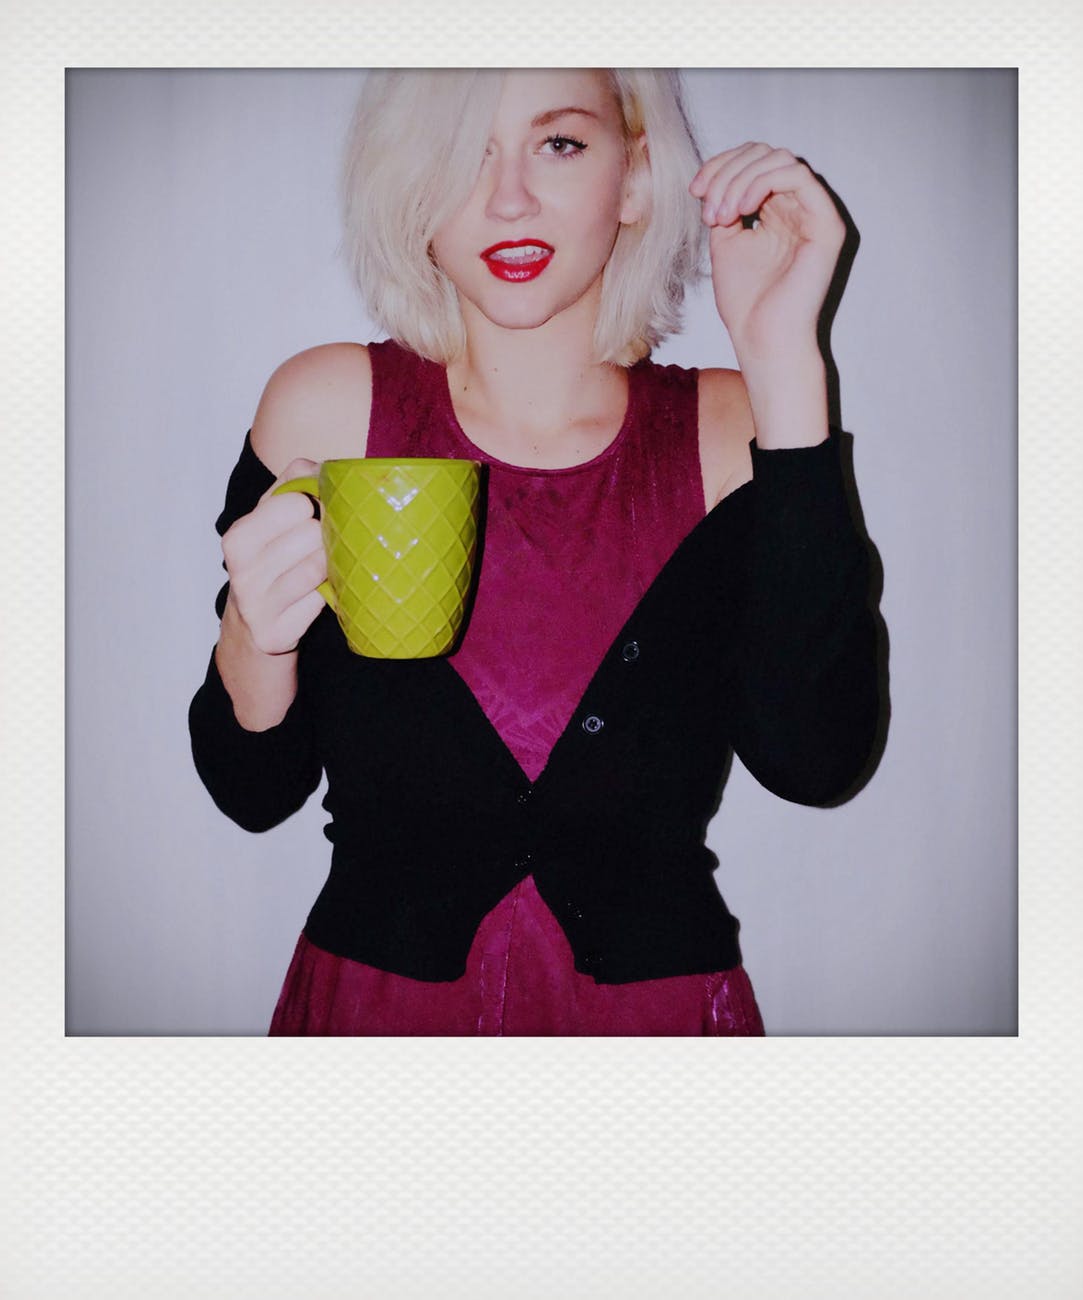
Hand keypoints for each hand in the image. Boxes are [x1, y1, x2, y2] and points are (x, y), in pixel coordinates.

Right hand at [220, 458, 327, 655]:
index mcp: (238, 537)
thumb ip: (292, 484)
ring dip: (330, 565)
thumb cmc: (269, 563)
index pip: (295, 502)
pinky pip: (320, 601)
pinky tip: (320, 593)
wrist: (252, 627)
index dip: (315, 504)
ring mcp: (257, 605)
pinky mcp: (275, 633)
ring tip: (323, 566)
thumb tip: (320, 468)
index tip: (315, 514)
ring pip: (318, 567)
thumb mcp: (269, 520)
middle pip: (312, 534)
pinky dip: (328, 594)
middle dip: (325, 536)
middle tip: (322, 545)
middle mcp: (241, 571)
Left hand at [690, 143, 845, 362]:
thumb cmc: (746, 303)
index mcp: (776, 211)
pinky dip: (764, 182)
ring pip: (780, 159)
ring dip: (741, 180)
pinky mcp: (827, 225)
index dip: (720, 167)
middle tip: (708, 211)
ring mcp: (815, 215)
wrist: (763, 339)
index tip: (694, 192)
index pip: (752, 162)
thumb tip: (715, 177)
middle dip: (727, 173)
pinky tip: (743, 208)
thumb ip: (725, 205)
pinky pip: (799, 176)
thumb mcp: (725, 243)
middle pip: (765, 154)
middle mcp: (798, 208)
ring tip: (721, 216)